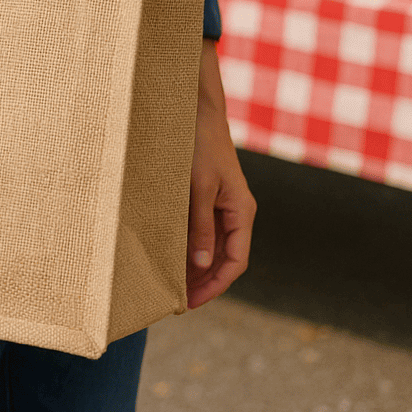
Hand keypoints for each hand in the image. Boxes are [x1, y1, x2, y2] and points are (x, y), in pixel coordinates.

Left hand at [186, 39, 254, 309]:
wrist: (195, 110)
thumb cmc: (199, 145)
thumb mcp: (199, 188)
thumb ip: (200, 226)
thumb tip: (201, 262)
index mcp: (241, 212)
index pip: (235, 262)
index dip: (214, 285)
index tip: (190, 302)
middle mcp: (235, 212)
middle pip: (223, 259)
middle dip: (203, 281)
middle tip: (175, 300)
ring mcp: (221, 205)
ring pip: (212, 247)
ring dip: (194, 267)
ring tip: (170, 285)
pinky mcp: (206, 197)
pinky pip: (201, 231)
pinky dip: (188, 247)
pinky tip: (169, 257)